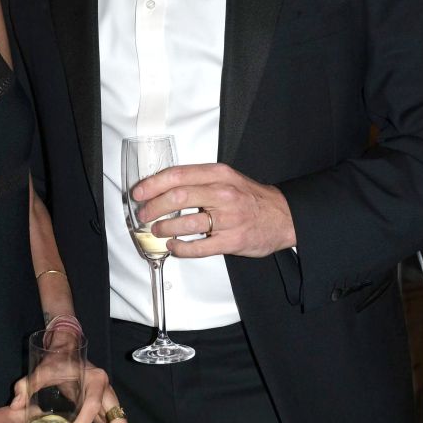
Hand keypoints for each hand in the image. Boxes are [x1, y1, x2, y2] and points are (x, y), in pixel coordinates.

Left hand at [10, 360, 130, 422]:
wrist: (67, 354)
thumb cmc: (55, 364)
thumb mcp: (40, 372)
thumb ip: (25, 385)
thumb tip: (16, 404)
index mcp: (94, 380)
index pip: (93, 405)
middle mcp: (107, 392)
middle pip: (120, 421)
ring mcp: (109, 403)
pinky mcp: (106, 411)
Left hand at [134, 162, 296, 258]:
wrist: (283, 216)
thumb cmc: (250, 198)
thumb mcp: (227, 178)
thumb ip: (198, 181)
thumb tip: (162, 188)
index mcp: (219, 174)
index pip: (178, 175)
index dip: (153, 184)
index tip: (139, 193)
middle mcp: (223, 193)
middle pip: (177, 197)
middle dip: (154, 208)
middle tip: (144, 215)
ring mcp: (228, 218)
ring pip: (186, 223)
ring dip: (164, 229)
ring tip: (157, 231)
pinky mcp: (232, 240)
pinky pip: (199, 247)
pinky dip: (181, 248)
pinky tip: (174, 247)